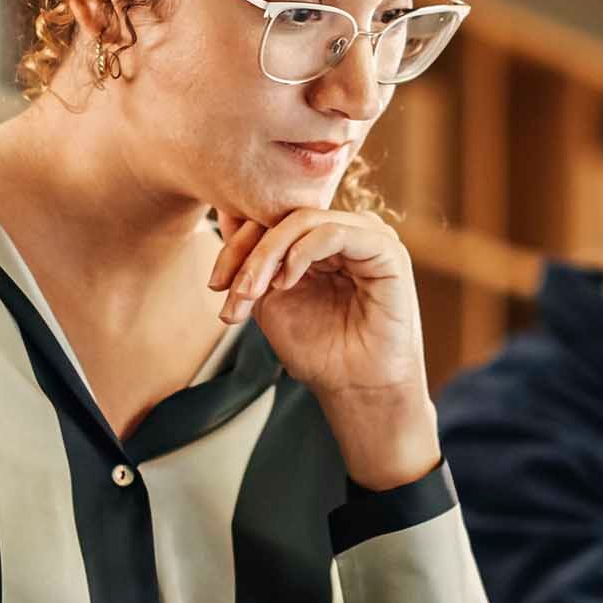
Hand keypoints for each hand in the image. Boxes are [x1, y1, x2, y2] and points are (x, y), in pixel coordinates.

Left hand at [209, 208, 438, 488]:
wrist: (355, 388)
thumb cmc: (319, 349)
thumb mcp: (270, 299)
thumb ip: (253, 261)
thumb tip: (224, 213)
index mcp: (322, 240)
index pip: (273, 218)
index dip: (238, 245)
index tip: (216, 284)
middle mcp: (347, 230)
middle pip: (284, 216)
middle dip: (248, 252)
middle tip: (230, 290)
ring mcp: (368, 236)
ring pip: (304, 220)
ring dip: (267, 255)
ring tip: (252, 292)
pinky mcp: (386, 250)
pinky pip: (334, 232)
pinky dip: (300, 253)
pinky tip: (286, 283)